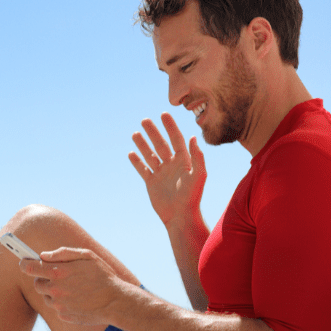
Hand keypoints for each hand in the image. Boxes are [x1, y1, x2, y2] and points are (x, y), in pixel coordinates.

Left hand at [19, 247, 122, 324]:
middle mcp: (55, 290)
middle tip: (58, 276)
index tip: (23, 262)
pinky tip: (78, 299)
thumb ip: (63, 253)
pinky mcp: (63, 316)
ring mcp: (58, 305)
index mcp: (58, 272)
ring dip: (54, 291)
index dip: (24, 263)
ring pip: (47, 296)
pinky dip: (63, 303)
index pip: (30, 267)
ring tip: (74, 288)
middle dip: (44, 278)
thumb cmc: (102, 276)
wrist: (116, 302)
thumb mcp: (87, 256)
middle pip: (37, 283)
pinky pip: (56, 307)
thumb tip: (43, 255)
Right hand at [129, 112, 206, 226]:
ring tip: (135, 133)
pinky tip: (131, 153)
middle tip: (145, 120)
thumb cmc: (192, 196)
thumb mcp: (199, 175)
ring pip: (150, 155)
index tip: (164, 114)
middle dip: (153, 132)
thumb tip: (193, 137)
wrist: (180, 216)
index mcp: (184, 161)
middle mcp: (172, 165)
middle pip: (161, 144)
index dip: (170, 127)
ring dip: (143, 144)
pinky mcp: (151, 183)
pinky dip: (136, 162)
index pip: (176, 139)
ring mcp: (161, 173)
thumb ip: (197, 156)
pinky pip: (143, 169)